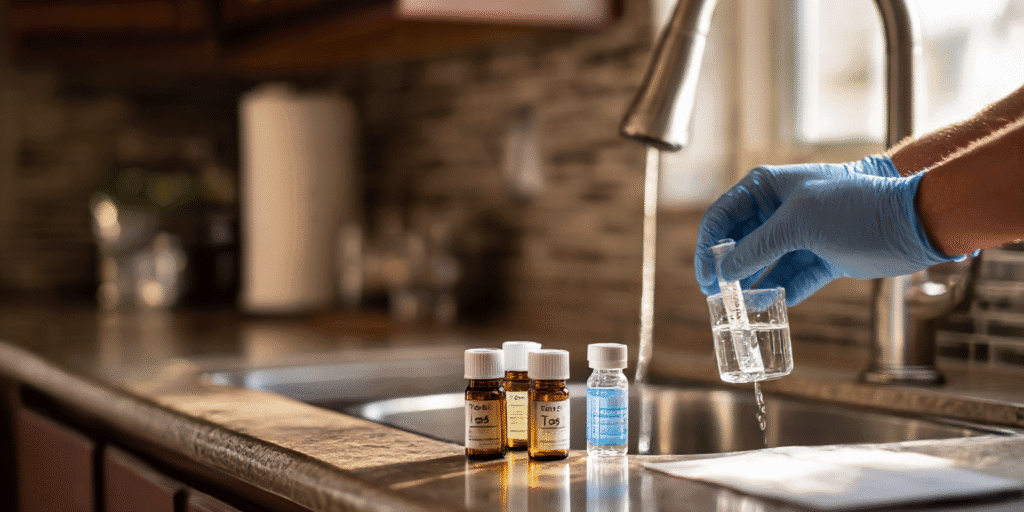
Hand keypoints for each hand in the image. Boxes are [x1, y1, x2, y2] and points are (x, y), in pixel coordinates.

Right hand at [694, 155, 956, 305]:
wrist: (912, 221)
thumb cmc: (854, 207)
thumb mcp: (798, 222)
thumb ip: (757, 246)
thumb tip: (724, 270)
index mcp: (768, 188)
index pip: (722, 215)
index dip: (708, 245)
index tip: (705, 275)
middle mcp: (780, 210)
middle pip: (739, 240)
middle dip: (726, 267)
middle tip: (716, 296)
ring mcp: (801, 235)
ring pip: (763, 263)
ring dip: (750, 284)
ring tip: (737, 308)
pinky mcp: (821, 258)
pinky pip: (790, 278)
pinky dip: (778, 292)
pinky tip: (767, 307)